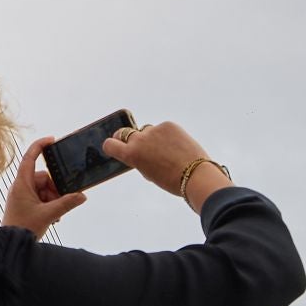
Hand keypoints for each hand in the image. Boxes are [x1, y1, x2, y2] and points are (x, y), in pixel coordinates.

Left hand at [0, 137, 86, 237]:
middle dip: (55, 190)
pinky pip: (42, 198)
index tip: (52, 140)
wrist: (10, 245)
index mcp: (21, 183)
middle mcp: (21, 186)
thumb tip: (82, 196)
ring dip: (53, 200)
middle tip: (59, 203)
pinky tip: (52, 217)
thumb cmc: (21, 228)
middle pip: (44, 178)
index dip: (40, 146)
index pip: (29, 157)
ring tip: (55, 215)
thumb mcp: (48, 215)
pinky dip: (49, 205)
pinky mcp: (25, 204)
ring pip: (45, 190)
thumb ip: (66, 204)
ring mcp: (23, 196)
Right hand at [101, 119, 219, 199]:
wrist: (196, 175)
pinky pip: (163, 128)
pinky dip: (167, 135)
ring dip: (152, 138)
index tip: (116, 147)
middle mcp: (139, 140)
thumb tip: (140, 152)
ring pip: (147, 131)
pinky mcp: (168, 125)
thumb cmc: (172, 180)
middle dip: (130, 139)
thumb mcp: (149, 173)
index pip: (110, 144)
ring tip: (167, 151)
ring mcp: (154, 130)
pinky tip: (177, 146)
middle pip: (126, 133)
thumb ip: (139, 160)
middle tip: (142, 147)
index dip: (112, 145)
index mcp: (131, 154)